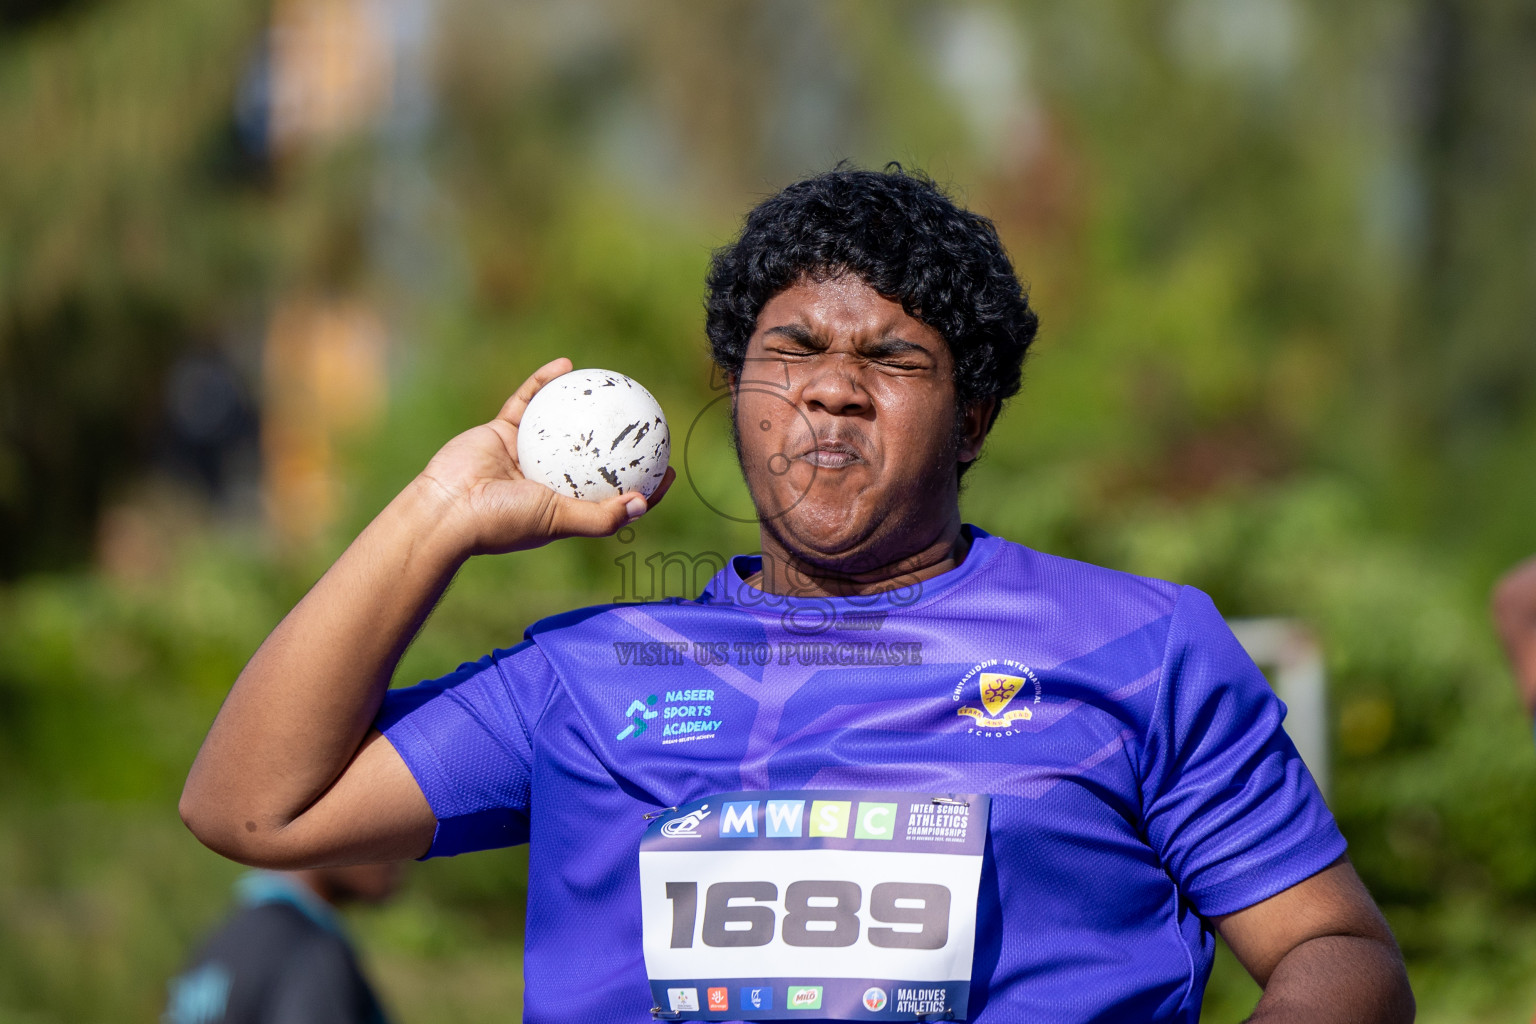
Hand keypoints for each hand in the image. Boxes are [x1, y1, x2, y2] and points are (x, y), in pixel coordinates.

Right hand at [416, 357, 674, 554]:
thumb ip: (601, 516)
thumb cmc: (502, 521)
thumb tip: (644, 504)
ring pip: (564, 422)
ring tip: (613, 383)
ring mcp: (527, 453)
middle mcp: (549, 480)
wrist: (446, 510)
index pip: (613, 496)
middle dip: (619, 439)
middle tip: (647, 418)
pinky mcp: (503, 430)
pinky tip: (567, 364)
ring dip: (587, 403)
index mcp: (565, 506)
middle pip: (594, 456)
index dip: (644, 484)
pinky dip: (545, 381)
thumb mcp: (558, 521)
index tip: (669, 467)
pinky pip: (529, 399)